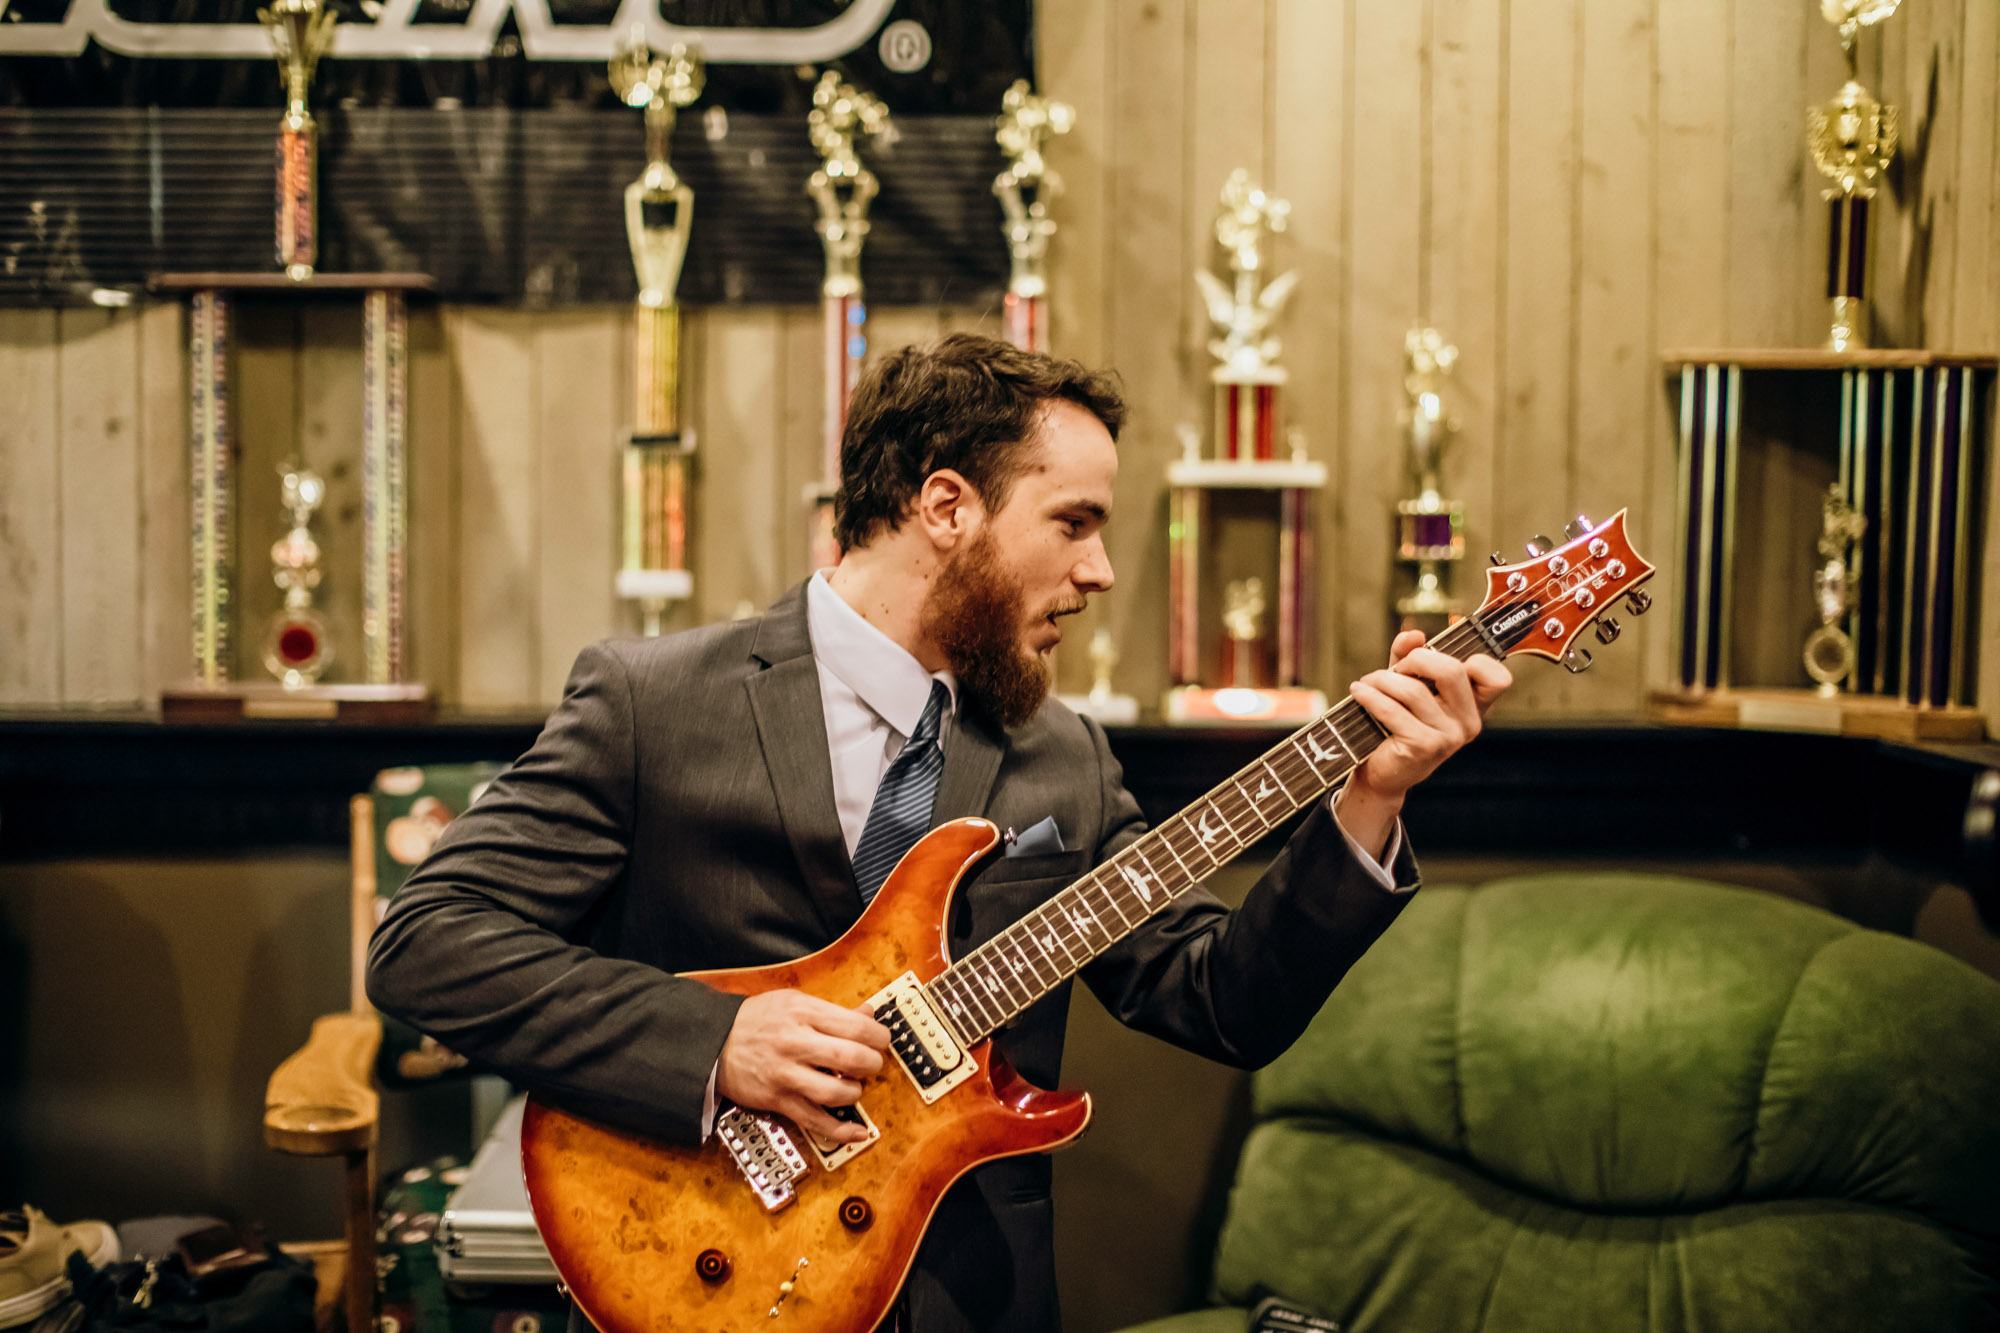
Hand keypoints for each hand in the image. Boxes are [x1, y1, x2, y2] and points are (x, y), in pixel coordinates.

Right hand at [716, 990, 891, 1143]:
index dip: (878, 1037)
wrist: (714, 1042)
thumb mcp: (793, 1002)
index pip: (856, 1026)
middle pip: (851, 1057)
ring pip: (836, 1092)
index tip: (881, 1041)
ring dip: (856, 1092)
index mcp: (803, 1012)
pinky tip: (858, 1132)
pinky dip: (840, 1130)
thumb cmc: (757, 1020)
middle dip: (872, 1064)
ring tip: (854, 1087)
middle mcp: (795, 1042)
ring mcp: (786, 1074)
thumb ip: (832, 1011)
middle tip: (871, 1064)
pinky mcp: (777, 1100)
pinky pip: (815, 1121)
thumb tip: (869, 1015)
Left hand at [1337, 631, 1511, 851]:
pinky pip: (1393, 710)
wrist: (1382, 774)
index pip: (1498, 679)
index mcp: (1474, 706)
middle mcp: (1469, 723)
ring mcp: (1449, 738)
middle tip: (1395, 669)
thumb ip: (1409, 656)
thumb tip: (1413, 634)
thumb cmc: (1396, 724)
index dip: (1477, 661)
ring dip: (1383, 680)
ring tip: (1367, 684)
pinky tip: (1359, 692)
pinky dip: (1370, 696)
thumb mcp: (1407, 685)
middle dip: (1415, 660)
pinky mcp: (1423, 747)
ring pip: (1414, 690)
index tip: (1442, 658)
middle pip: (1451, 670)